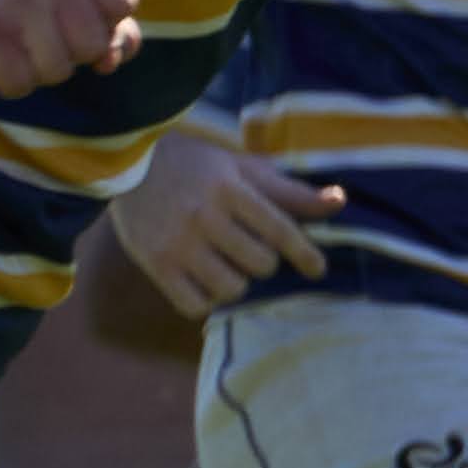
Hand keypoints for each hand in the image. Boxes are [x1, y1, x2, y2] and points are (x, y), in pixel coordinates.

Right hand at [0, 0, 141, 98]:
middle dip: (72, 53)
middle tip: (39, 34)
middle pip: (94, 44)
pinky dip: (11, 81)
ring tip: (16, 43)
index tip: (72, 15)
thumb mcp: (75, 3)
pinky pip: (21, 83)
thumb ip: (114, 30)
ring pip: (60, 70)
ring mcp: (16, 0)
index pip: (124, 4)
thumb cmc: (25, 6)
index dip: (104, 23)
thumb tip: (111, 59)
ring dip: (40, 70)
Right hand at [109, 130, 347, 316]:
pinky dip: (207, 300)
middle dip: (264, 261)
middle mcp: (202, 216)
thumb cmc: (198, 167)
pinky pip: (194, 305)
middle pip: (259, 263)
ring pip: (231, 288)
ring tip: (227, 265)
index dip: (305, 253)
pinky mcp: (153, 264)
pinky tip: (205, 282)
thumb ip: (290, 191)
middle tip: (249, 249)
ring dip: (238, 282)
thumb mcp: (243, 168)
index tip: (317, 269)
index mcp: (228, 188)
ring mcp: (175, 243)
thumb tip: (340, 201)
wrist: (127, 163)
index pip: (279, 230)